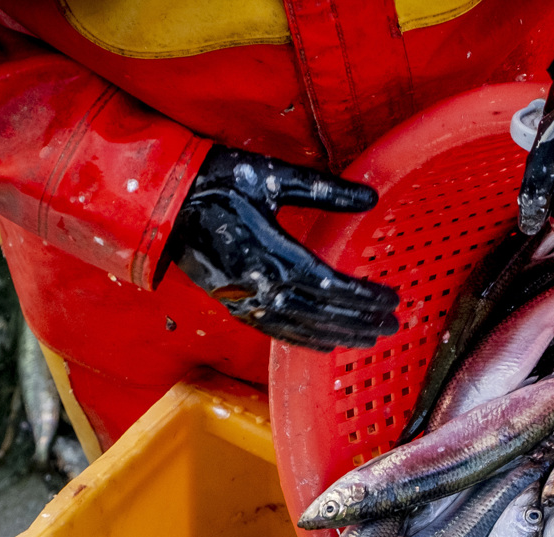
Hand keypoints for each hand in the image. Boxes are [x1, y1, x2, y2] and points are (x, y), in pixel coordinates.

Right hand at [166, 146, 399, 349]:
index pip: (330, 283)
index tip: (391, 299)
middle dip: (360, 321)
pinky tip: (327, 344)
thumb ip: (323, 190)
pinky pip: (275, 331)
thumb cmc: (216, 180)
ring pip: (301, 328)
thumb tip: (370, 195)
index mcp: (270, 250)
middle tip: (393, 325)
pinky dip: (305, 340)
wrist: (160, 199)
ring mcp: (242, 299)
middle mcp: (257, 283)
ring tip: (371, 339)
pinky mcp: (231, 304)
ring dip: (338, 336)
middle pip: (321, 312)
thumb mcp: (270, 176)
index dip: (363, 296)